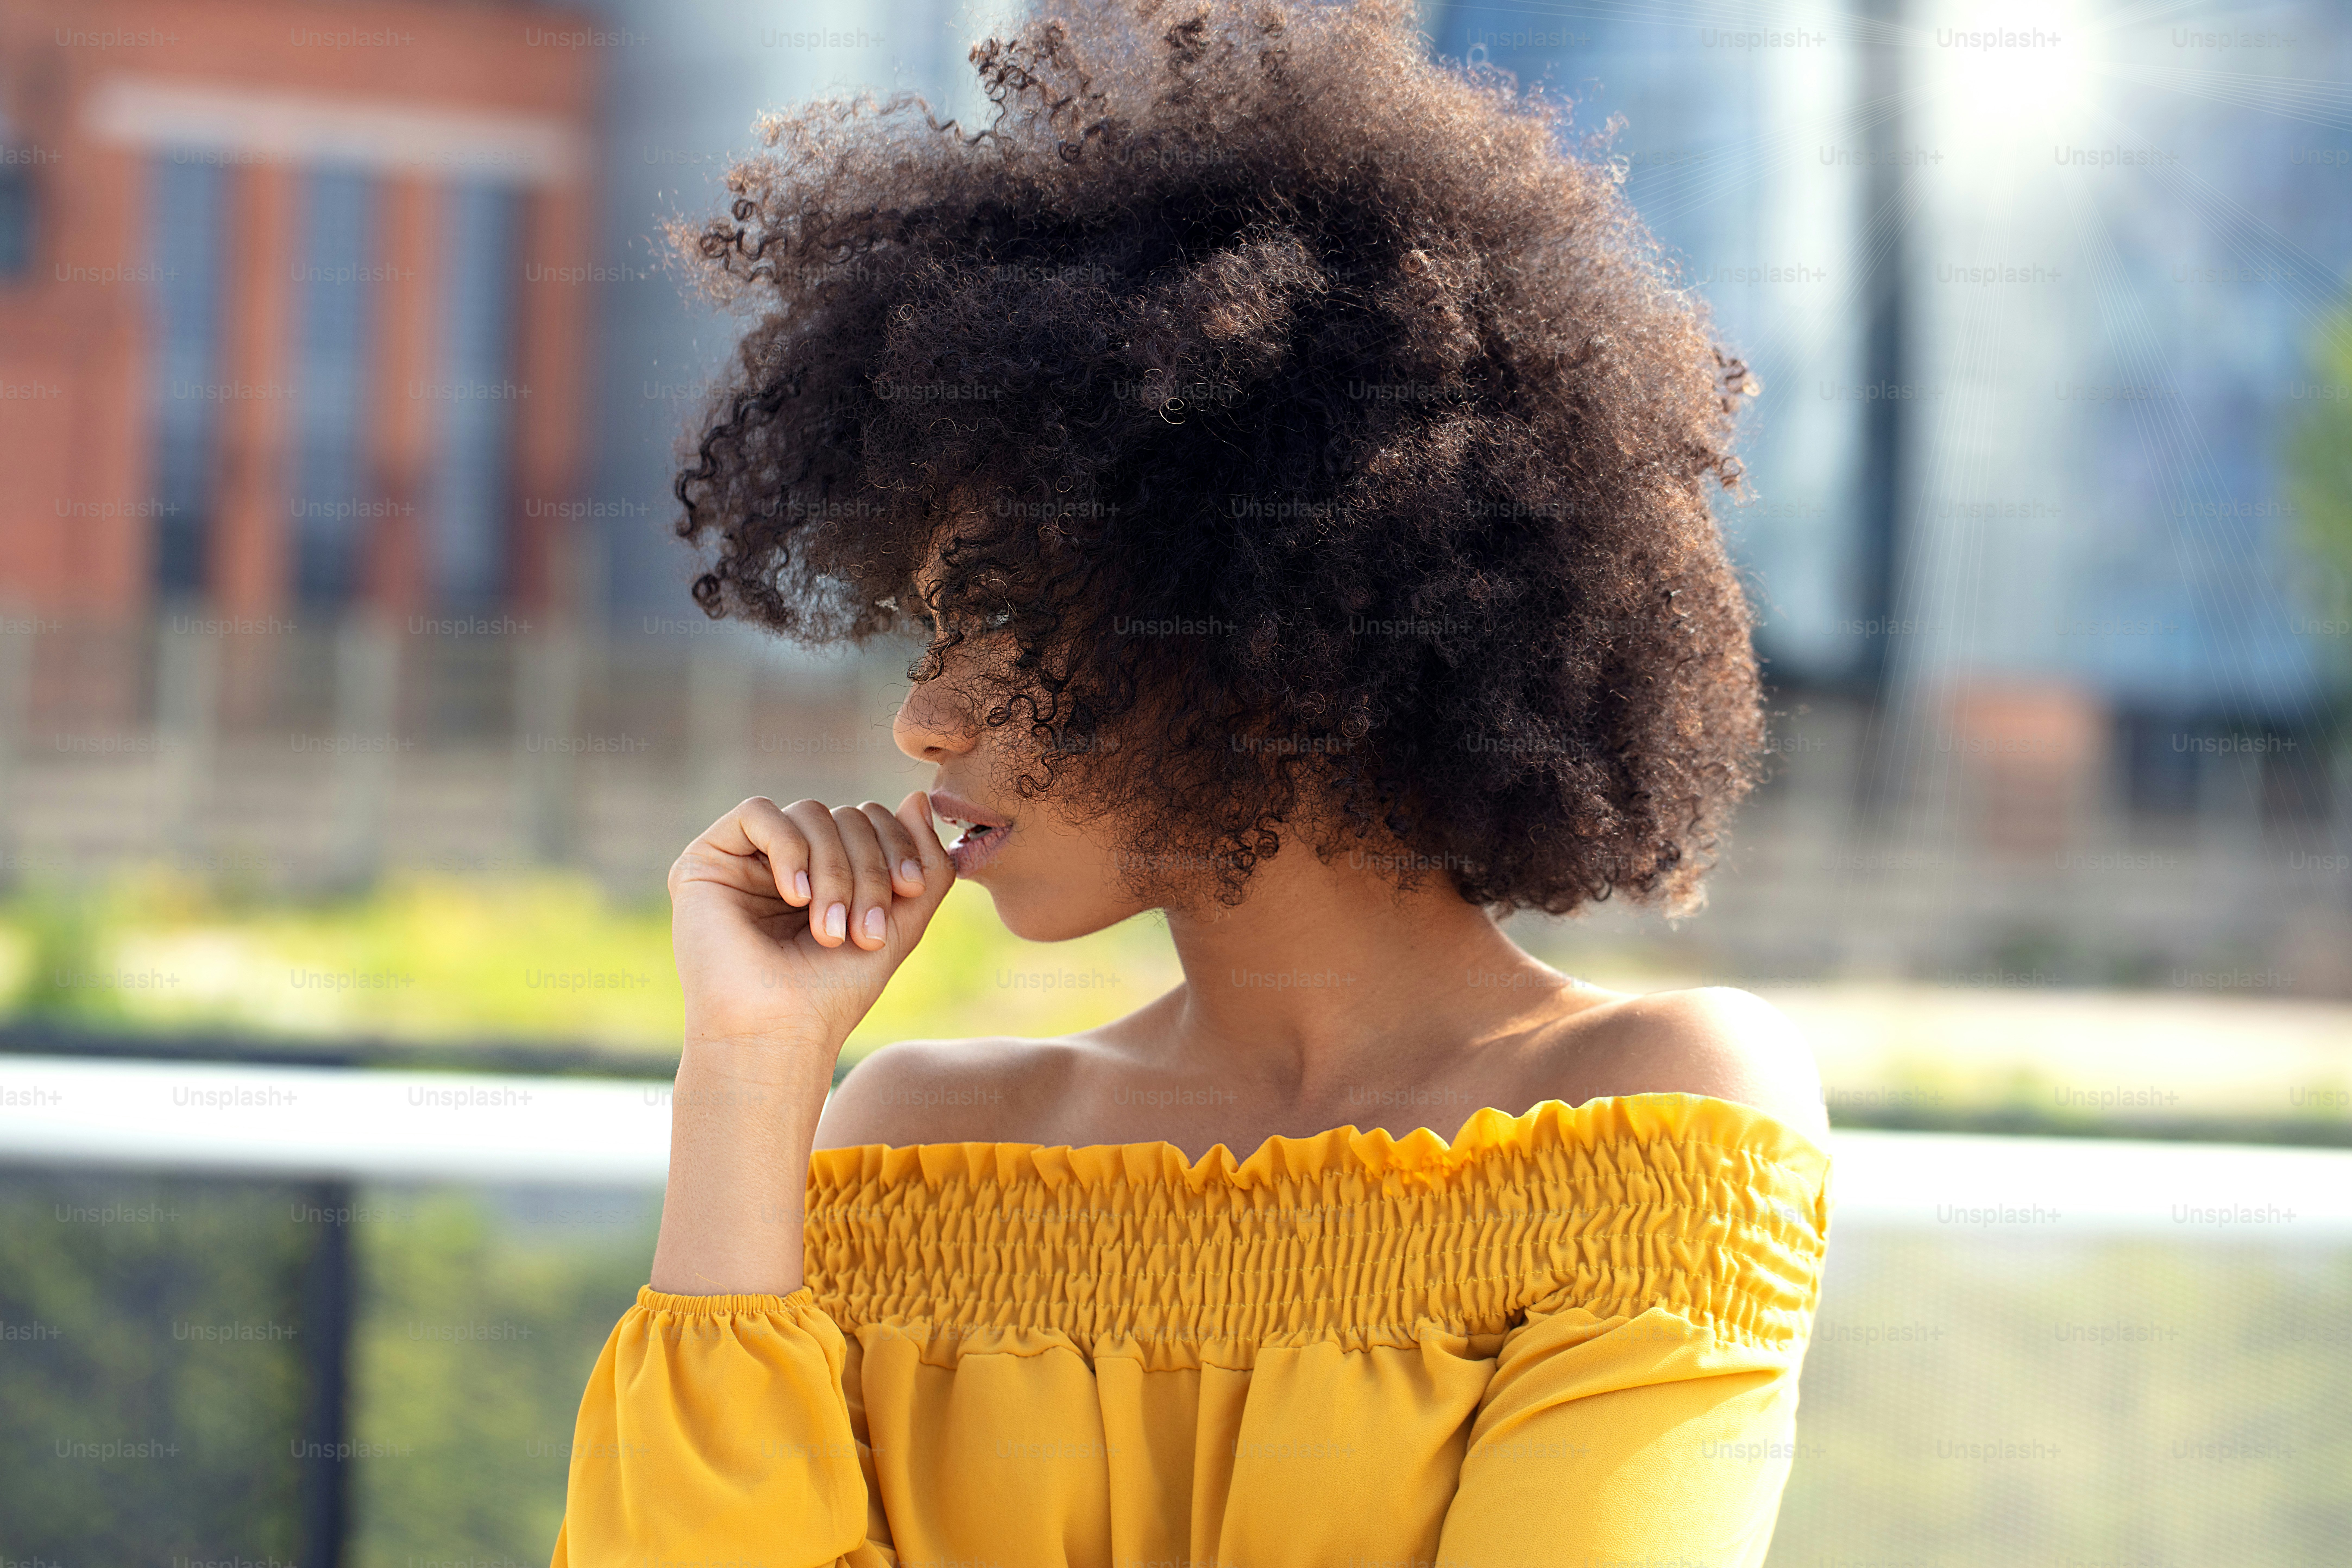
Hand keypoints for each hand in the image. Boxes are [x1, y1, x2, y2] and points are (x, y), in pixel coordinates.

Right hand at [666, 790, 955, 1067]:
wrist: (777, 1033)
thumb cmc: (833, 991)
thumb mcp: (899, 924)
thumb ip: (925, 867)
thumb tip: (918, 799)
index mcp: (826, 873)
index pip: (869, 820)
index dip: (896, 845)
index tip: (909, 890)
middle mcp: (785, 861)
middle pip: (844, 816)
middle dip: (867, 868)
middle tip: (864, 930)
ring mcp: (745, 859)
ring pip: (809, 813)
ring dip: (832, 871)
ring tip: (829, 930)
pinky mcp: (707, 859)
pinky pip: (757, 813)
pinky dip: (788, 849)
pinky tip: (794, 896)